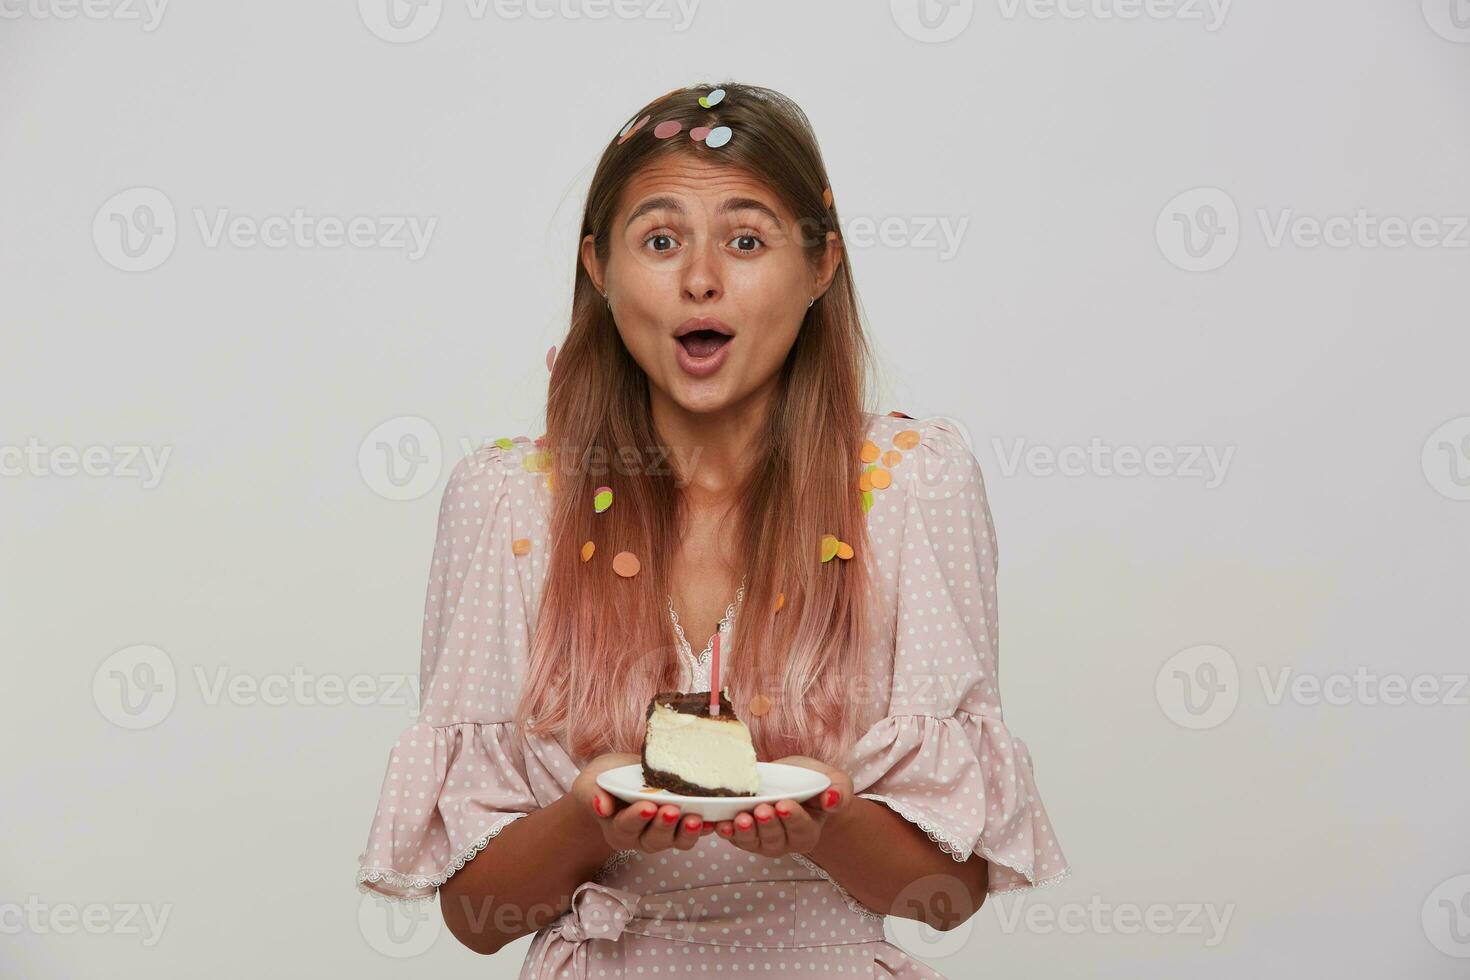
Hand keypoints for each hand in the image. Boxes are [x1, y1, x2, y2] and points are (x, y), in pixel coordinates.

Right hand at [572, 753, 718, 853]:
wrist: (621, 779)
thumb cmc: (605, 781)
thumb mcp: (591, 782)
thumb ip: (592, 793)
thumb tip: (600, 806)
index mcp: (617, 828)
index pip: (625, 826)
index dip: (636, 818)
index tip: (647, 806)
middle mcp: (640, 837)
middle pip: (653, 839)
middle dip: (664, 826)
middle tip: (672, 810)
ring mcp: (664, 834)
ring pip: (676, 841)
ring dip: (687, 832)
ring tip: (697, 818)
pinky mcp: (682, 827)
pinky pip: (694, 832)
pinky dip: (705, 828)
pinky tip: (714, 819)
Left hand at [712, 755, 853, 857]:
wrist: (795, 784)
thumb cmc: (816, 784)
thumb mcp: (835, 782)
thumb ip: (839, 792)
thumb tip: (832, 798)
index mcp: (808, 831)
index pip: (801, 827)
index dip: (792, 818)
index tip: (783, 805)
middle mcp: (785, 842)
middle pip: (774, 838)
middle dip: (766, 825)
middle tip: (761, 810)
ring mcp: (762, 840)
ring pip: (752, 841)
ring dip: (743, 831)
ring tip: (738, 818)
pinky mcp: (743, 835)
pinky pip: (733, 836)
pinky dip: (724, 830)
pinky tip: (717, 822)